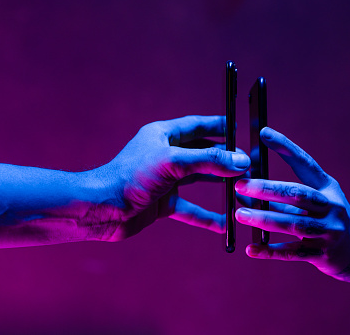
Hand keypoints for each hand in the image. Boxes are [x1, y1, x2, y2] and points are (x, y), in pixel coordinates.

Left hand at [91, 115, 249, 240]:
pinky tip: (223, 224)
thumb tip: (241, 161)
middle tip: (249, 164)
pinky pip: (190, 209)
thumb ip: (209, 160)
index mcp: (164, 135)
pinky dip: (206, 217)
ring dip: (219, 185)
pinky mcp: (163, 202)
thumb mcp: (173, 162)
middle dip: (225, 159)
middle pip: (202, 153)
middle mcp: (166, 155)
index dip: (219, 126)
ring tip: (243, 189)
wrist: (100, 209)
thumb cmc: (129, 177)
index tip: (239, 128)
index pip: (198, 126)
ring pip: (199, 180)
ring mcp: (165, 180)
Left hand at [235, 127, 349, 280]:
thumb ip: (285, 196)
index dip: (285, 147)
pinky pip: (292, 252)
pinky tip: (252, 249)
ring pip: (293, 224)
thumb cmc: (329, 220)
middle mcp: (331, 207)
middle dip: (267, 189)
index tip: (264, 133)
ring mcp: (329, 231)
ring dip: (264, 219)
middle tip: (240, 185)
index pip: (305, 163)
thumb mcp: (316, 202)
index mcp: (328, 188)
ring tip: (240, 214)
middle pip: (297, 194)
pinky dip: (271, 251)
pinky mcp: (322, 254)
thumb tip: (246, 189)